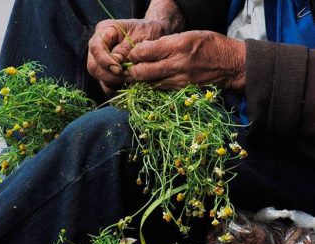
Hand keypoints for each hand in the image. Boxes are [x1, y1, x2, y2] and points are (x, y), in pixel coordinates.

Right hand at [87, 19, 172, 94]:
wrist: (156, 34)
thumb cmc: (148, 31)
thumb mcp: (140, 36)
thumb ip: (126, 49)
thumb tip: (115, 63)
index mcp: (105, 30)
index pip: (95, 48)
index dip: (104, 61)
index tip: (119, 70)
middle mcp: (99, 44)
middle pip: (93, 65)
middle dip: (109, 75)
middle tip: (126, 76)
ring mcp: (101, 58)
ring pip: (98, 76)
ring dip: (112, 81)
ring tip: (129, 78)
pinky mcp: (107, 70)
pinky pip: (105, 83)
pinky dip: (114, 87)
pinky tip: (126, 84)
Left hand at [126, 31, 245, 90]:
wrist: (231, 66)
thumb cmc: (210, 46)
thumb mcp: (188, 35)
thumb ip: (165, 43)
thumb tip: (144, 49)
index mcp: (178, 46)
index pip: (145, 52)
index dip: (134, 53)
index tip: (131, 53)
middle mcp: (177, 65)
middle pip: (142, 72)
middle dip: (131, 70)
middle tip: (129, 67)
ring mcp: (178, 80)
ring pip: (148, 83)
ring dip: (140, 80)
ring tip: (137, 74)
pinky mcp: (180, 91)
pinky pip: (159, 89)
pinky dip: (151, 85)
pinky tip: (149, 81)